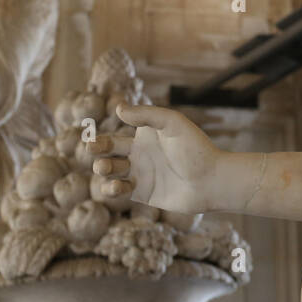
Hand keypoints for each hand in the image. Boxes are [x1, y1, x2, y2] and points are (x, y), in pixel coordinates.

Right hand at [89, 104, 221, 214]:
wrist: (210, 181)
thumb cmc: (194, 149)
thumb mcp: (172, 124)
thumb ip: (146, 115)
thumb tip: (119, 108)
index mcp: (145, 134)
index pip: (117, 130)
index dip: (100, 133)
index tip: (91, 134)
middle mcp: (140, 153)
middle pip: (108, 150)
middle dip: (96, 148)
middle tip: (91, 148)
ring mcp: (140, 173)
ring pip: (110, 171)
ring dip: (102, 168)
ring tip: (105, 167)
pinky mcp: (142, 193)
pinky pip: (119, 190)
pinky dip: (112, 188)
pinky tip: (117, 185)